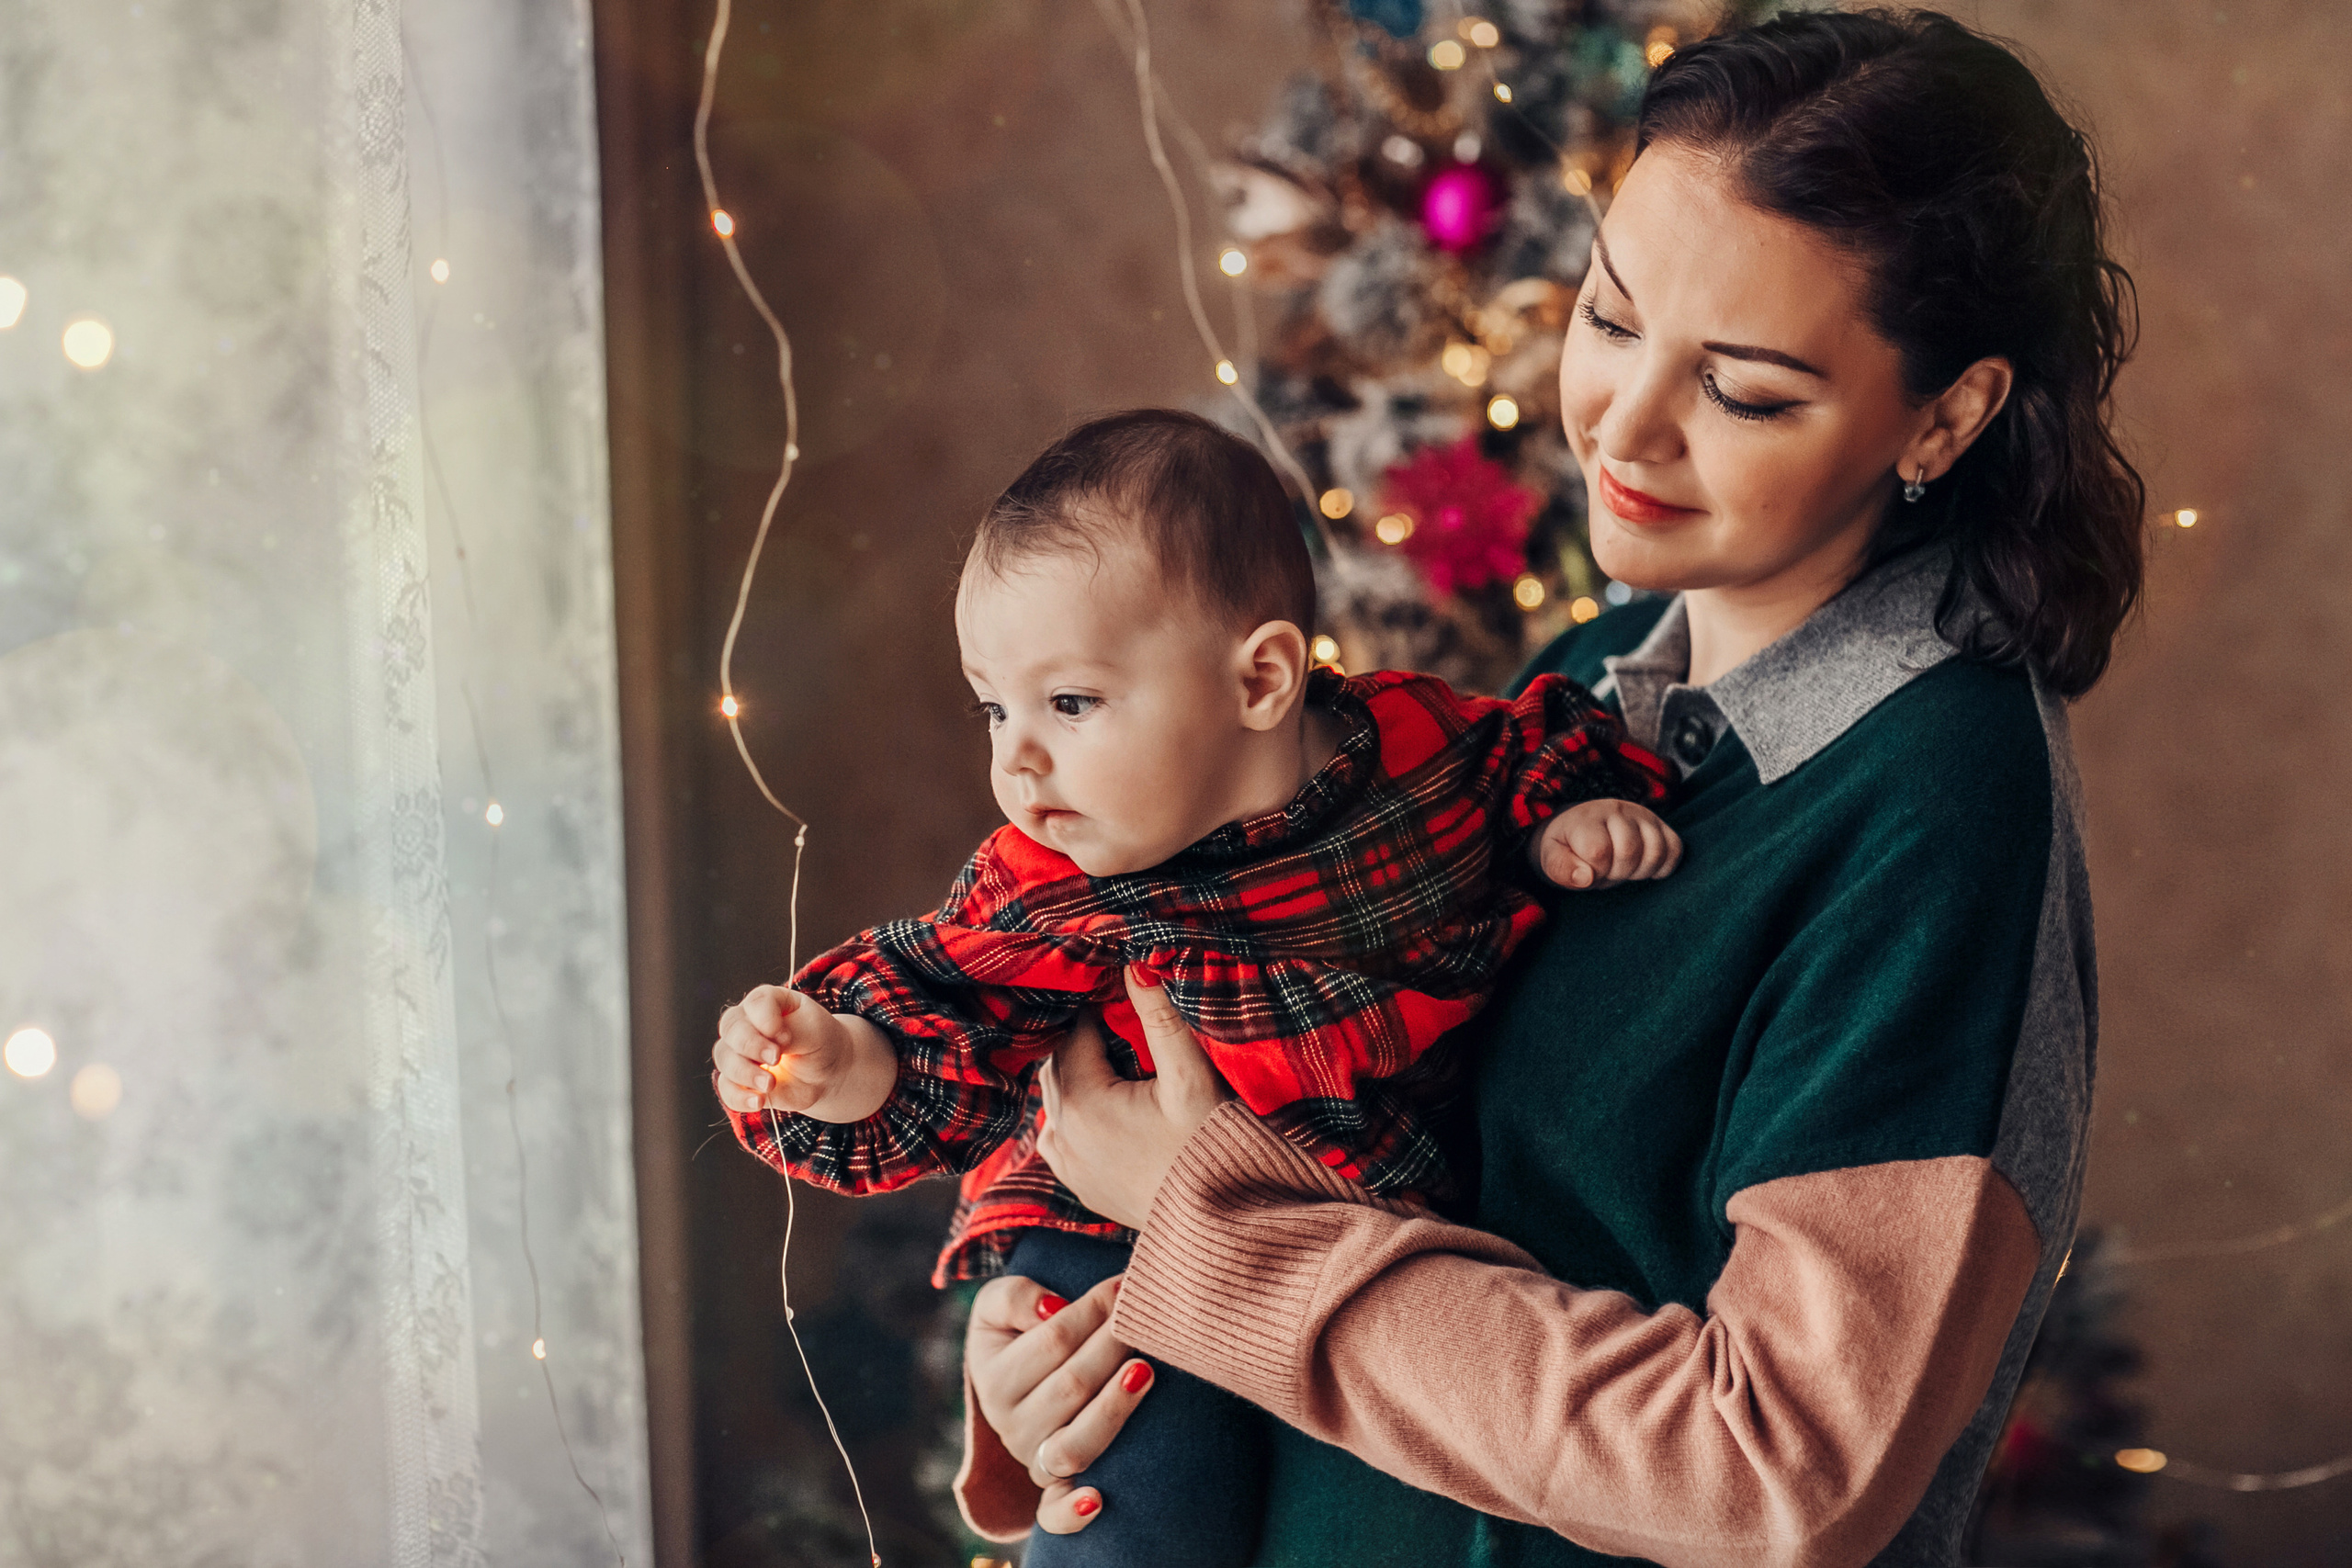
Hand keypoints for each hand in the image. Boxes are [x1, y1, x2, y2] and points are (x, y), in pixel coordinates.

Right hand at [712, 984, 889, 1119]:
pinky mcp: (739, 1080)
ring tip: (770, 1084)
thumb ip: (793, 1031)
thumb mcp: (815, 1031)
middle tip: (775, 1058)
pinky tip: (759, 1101)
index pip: (755, 1003)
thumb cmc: (821, 1042)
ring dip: (745, 1073)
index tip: (785, 1036)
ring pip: (725, 1059)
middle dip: (751, 1046)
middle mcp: (746, 1023)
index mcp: (767, 1002)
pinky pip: (727, 1089)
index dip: (765, 1020)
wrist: (826, 1073)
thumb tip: (768, 1040)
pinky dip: (740, 1097)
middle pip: (732, 1029)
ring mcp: (739, 1052)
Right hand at [965, 1272, 1154, 1534]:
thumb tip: (1052, 1308)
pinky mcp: (1055, 1489)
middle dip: (1113, 1346)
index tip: (1126, 1286)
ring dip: (1113, 1409)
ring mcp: (1035, 1461)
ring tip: (1144, 1370)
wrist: (1015, 1382)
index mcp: (995, 1380)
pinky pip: (1055, 1513)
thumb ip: (1015, 1297)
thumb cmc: (1016, 1333)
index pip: (1053, 1341)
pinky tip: (1097, 1499)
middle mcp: (1012, 1428)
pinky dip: (1072, 1512)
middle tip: (1144, 1317)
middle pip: (1072, 1386)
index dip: (1093, 1309)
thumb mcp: (998, 1306)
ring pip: (1076, 1444)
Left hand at [1037, 967, 1233, 1231]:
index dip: (1095, 1003)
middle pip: (1058, 1063)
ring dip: (1079, 1073)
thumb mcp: (1191, 1077)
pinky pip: (1061, 1132)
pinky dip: (1076, 1109)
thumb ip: (1160, 1017)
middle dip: (1085, 1036)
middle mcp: (1060, 1134)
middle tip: (1118, 1012)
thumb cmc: (1213, 1150)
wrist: (1223, 1230)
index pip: (1072, 1031)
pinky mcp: (1081, 1186)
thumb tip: (1136, 964)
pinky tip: (1107, 1100)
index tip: (1118, 983)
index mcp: (1080, 1102)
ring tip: (1116, 1053)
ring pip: (1056, 1098)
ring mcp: (1067, 1164)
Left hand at [1533, 799, 1682, 889]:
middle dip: (1616, 873)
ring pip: (1656, 852)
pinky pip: (1676, 849)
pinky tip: (1642, 867)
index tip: (1586, 872)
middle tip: (1604, 871)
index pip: (1599, 851)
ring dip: (1639, 872)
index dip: (1594, 872)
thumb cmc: (1566, 847)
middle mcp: (1616, 809)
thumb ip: (1561, 868)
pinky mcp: (1661, 825)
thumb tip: (1585, 878)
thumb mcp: (1550, 858)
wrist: (1581, 829)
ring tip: (1621, 868)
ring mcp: (1642, 815)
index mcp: (1586, 817)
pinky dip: (1663, 866)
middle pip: (1630, 852)